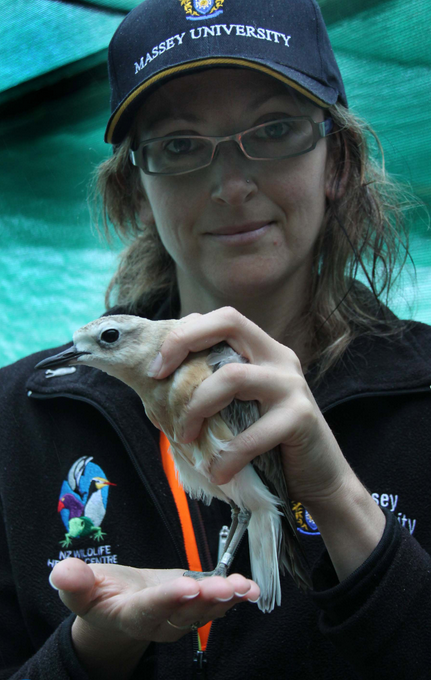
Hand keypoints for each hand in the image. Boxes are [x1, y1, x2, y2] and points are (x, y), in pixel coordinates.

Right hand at [50, 557, 258, 678]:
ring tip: (244, 586)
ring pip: (205, 611)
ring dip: (226, 598)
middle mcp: (159, 621)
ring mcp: (180, 616)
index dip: (167, 600)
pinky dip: (236, 596)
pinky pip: (217, 603)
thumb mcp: (80, 589)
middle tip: (225, 586)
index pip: (148, 610)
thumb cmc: (99, 594)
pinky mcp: (195, 604)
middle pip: (184, 614)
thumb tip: (62, 571)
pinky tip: (251, 587)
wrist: (117, 605)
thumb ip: (74, 584)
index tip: (186, 586)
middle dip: (206, 599)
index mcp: (128, 615)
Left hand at [150, 307, 385, 580]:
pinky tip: (219, 473)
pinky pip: (254, 433)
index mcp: (262, 350)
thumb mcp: (238, 409)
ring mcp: (291, 384)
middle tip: (159, 378)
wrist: (321, 477)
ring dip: (197, 408)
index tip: (156, 368)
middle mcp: (278, 357)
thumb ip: (209, 392)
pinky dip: (228, 456)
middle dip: (183, 342)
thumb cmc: (270, 443)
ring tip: (187, 439)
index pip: (221, 318)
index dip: (183, 333)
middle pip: (229, 322)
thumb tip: (155, 392)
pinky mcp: (301, 417)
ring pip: (232, 376)